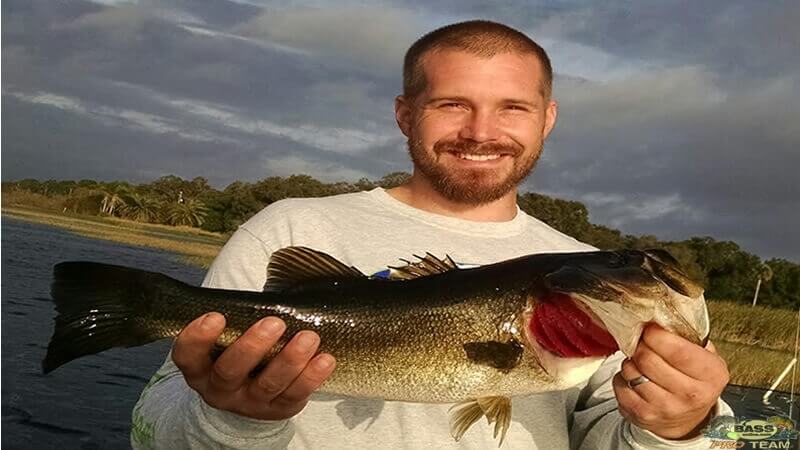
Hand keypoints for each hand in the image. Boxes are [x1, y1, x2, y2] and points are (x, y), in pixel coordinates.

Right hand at [172, 312, 335, 419]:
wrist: (250, 392)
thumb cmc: (239, 347)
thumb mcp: (227, 334)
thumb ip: (236, 312)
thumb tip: (276, 264)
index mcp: (200, 366)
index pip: (188, 354)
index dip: (197, 337)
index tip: (216, 316)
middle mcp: (219, 387)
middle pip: (230, 370)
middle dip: (252, 346)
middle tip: (274, 322)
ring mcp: (248, 402)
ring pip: (267, 384)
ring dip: (289, 359)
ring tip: (309, 337)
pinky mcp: (276, 410)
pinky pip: (294, 395)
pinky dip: (311, 377)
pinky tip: (325, 359)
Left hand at [612, 324, 728, 439]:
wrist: (686, 418)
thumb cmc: (694, 378)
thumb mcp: (704, 356)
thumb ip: (689, 336)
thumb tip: (660, 315)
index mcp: (711, 375)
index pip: (677, 351)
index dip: (656, 335)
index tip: (650, 329)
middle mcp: (691, 395)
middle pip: (648, 358)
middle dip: (641, 345)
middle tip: (644, 343)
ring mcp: (666, 408)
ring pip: (630, 370)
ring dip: (631, 361)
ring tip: (642, 363)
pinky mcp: (642, 415)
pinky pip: (619, 384)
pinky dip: (622, 377)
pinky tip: (635, 379)